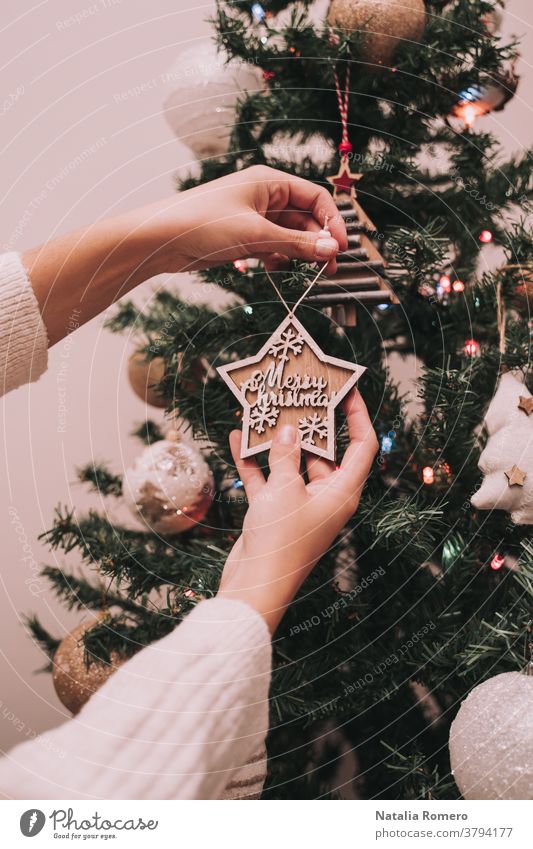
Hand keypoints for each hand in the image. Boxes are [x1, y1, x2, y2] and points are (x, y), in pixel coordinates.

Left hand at [25, 166, 344, 345]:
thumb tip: (332, 250)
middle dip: (316, 242)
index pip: (316, 197)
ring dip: (296, 253)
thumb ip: (297, 244)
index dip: (332, 222)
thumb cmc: (201, 223)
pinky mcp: (241, 237)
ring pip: (289, 235)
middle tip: (327, 269)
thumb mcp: (256, 235)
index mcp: (269, 182)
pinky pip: (271, 247)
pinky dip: (275, 258)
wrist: (159, 239)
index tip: (340, 249)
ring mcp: (252, 218)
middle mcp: (263, 196)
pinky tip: (268, 269)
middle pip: (305, 218)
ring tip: (296, 270)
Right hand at [218, 389, 377, 632]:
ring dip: (277, 442)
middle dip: (309, 425)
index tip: (347, 391)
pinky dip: (254, 462)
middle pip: (324, 452)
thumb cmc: (280, 540)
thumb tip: (291, 429)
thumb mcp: (285, 489)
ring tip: (265, 411)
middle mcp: (326, 497)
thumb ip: (288, 455)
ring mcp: (300, 505)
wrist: (255, 586)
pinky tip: (238, 438)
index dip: (359, 417)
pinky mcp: (275, 513)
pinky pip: (268, 480)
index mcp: (342, 492)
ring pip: (292, 464)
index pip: (362, 447)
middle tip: (298, 396)